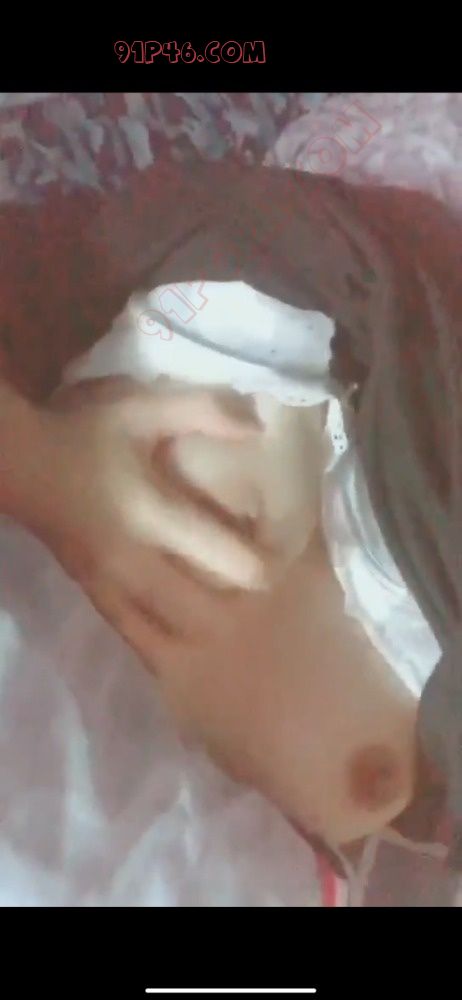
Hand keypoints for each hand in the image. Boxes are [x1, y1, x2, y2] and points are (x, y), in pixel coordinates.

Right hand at [7, 376, 265, 660]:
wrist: (22, 465)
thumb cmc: (85, 434)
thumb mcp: (142, 408)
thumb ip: (203, 411)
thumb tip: (259, 425)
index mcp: (154, 515)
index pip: (226, 559)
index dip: (264, 565)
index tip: (286, 557)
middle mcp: (136, 560)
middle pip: (205, 607)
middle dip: (240, 605)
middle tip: (270, 595)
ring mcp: (113, 585)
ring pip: (172, 629)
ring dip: (208, 626)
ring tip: (239, 620)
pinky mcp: (96, 594)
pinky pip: (139, 632)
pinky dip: (169, 638)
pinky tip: (192, 641)